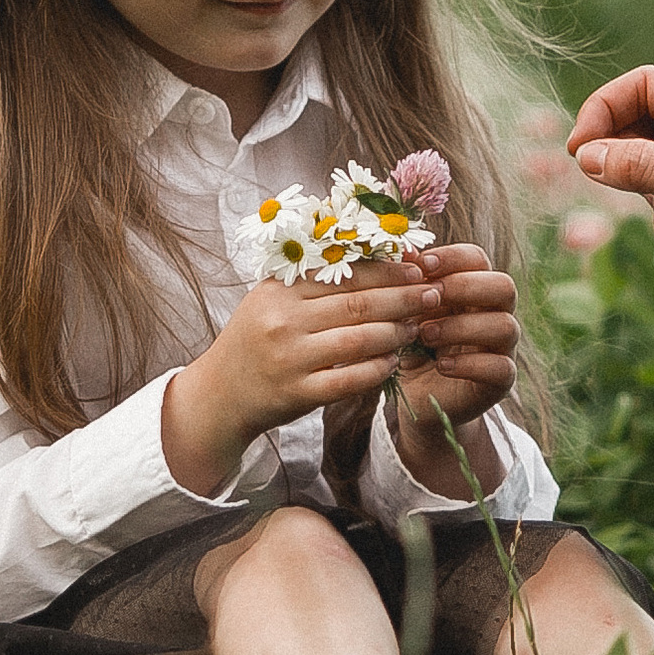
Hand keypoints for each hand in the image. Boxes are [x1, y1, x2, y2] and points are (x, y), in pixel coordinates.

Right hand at [163, 272, 430, 499]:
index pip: (344, 274)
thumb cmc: (255, 338)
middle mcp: (283, 321)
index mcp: (280, 290)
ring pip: (359, 341)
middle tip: (432, 295)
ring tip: (417, 327)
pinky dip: (377, 369)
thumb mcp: (272, 299)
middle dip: (403, 298)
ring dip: (396, 333)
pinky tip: (394, 361)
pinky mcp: (299, 394)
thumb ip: (313, 280)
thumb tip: (376, 260)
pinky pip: (350, 380)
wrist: (221, 392)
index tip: (418, 269)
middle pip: (357, 305)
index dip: (387, 271)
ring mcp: (291, 359)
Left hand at [380, 246, 519, 493]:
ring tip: (425, 335)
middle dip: (465, 287)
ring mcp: (503, 349)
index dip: (452, 257)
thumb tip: (402, 250)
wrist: (416, 397)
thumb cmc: (410, 346)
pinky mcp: (501, 381)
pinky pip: (502, 368)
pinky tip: (441, 365)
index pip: (477, 259)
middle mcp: (496, 314)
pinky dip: (470, 364)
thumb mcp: (405, 313)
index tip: (422, 265)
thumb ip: (408, 286)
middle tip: (430, 298)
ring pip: (505, 326)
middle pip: (504, 286)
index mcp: (473, 289)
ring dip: (461, 326)